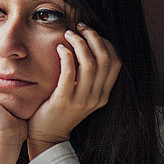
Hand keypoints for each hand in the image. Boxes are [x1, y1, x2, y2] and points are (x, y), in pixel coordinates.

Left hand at [27, 23, 121, 156]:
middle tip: (80, 27)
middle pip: (105, 58)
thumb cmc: (60, 110)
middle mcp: (97, 96)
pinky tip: (60, 48)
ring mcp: (82, 100)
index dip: (105, 42)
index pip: (116, 62)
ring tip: (68, 34)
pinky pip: (70, 72)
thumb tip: (86, 46)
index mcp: (104, 94)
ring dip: (79, 43)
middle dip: (93, 37)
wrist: (47, 136)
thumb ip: (87, 77)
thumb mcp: (81, 94)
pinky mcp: (64, 100)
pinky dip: (66, 56)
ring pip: (90, 63)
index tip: (90, 32)